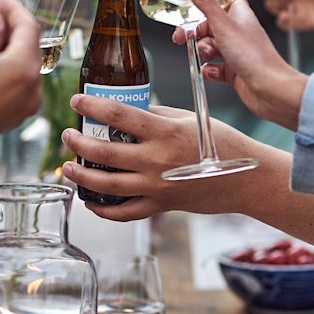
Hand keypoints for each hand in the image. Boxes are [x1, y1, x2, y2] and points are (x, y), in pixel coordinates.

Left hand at [60, 98, 259, 219]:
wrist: (246, 179)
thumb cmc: (223, 144)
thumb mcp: (190, 119)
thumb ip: (158, 116)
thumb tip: (132, 113)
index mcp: (163, 132)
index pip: (117, 114)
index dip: (91, 106)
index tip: (76, 101)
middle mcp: (156, 160)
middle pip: (104, 151)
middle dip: (78, 143)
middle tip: (67, 136)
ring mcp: (156, 186)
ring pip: (107, 185)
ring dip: (81, 177)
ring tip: (67, 168)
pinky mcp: (160, 205)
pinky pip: (125, 212)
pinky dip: (104, 210)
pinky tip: (91, 202)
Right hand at [171, 0, 307, 129]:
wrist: (270, 89)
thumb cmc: (254, 56)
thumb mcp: (223, 24)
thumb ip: (204, 1)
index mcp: (239, 14)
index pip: (218, 2)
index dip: (203, 5)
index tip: (188, 9)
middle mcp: (238, 31)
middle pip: (208, 26)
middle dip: (195, 33)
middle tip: (183, 38)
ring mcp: (236, 52)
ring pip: (209, 47)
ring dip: (202, 52)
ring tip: (207, 56)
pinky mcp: (234, 71)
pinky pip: (213, 68)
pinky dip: (209, 70)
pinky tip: (212, 72)